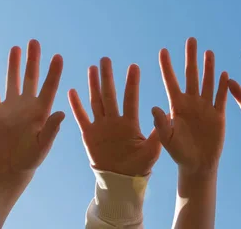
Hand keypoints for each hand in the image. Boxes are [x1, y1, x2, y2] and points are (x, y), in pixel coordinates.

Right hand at [0, 40, 64, 174]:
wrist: (10, 165)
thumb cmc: (31, 157)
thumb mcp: (42, 146)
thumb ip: (51, 130)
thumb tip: (62, 113)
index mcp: (42, 110)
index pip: (50, 86)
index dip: (54, 72)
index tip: (58, 57)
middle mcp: (27, 104)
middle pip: (31, 77)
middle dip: (33, 59)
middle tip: (35, 42)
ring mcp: (10, 105)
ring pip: (13, 79)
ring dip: (14, 64)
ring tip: (16, 47)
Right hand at [68, 58, 160, 175]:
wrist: (122, 181)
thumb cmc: (140, 166)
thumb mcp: (153, 150)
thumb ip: (158, 132)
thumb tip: (168, 112)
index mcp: (131, 123)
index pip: (130, 98)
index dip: (131, 83)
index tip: (134, 66)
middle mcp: (115, 120)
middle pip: (110, 94)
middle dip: (108, 77)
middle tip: (106, 59)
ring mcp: (101, 126)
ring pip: (96, 101)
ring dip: (94, 85)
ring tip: (92, 67)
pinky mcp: (89, 135)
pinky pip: (82, 117)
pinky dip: (76, 105)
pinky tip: (72, 90)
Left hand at [152, 38, 228, 174]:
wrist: (198, 164)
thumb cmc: (179, 153)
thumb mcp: (167, 138)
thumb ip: (162, 123)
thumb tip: (153, 108)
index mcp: (176, 106)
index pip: (171, 81)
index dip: (167, 66)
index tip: (163, 50)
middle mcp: (191, 102)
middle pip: (191, 75)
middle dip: (190, 57)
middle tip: (190, 39)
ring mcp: (205, 106)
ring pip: (207, 82)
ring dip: (208, 67)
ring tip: (208, 51)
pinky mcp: (218, 114)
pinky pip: (221, 97)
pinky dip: (222, 86)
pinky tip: (224, 73)